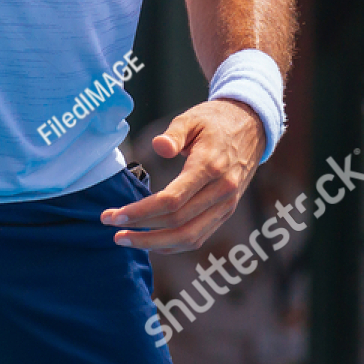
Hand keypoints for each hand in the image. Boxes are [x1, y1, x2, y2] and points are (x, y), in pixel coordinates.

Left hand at [101, 100, 264, 252]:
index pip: (172, 199)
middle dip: (141, 229)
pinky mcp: (226, 212)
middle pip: (177, 222)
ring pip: (189, 237)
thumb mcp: (192, 118)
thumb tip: (158, 146)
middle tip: (111, 228)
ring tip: (125, 239)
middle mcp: (221, 191)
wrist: (252, 127)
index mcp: (210, 166)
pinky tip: (150, 242)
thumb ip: (174, 133)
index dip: (141, 211)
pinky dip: (173, 246)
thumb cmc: (214, 121)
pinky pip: (199, 237)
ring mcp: (226, 205)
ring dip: (155, 244)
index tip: (114, 215)